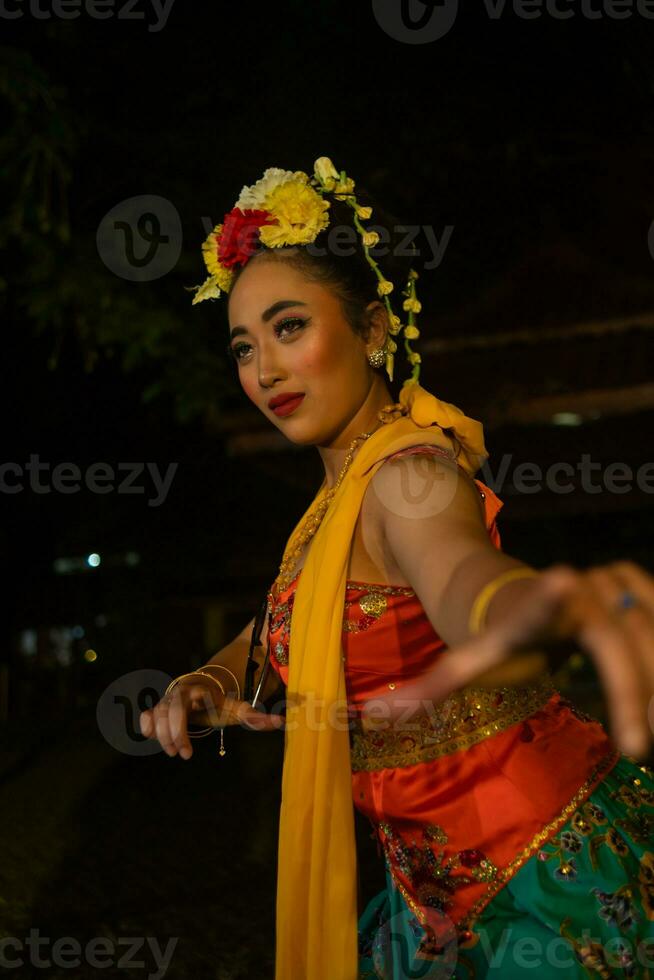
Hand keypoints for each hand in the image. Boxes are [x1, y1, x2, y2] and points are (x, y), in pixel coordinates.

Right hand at [139, 675, 284, 759]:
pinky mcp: (158, 709)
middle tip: (183, 755)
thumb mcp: (238, 709)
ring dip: (160, 736)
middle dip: (171, 736)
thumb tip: (281, 722)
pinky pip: (146, 717)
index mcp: (197, 692)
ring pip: (154, 715)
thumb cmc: (223, 703)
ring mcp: (167, 700)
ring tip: (174, 751)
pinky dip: (148, 728)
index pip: (182, 707)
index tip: (188, 754)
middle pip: (166, 712)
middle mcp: (179, 693)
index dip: (180, 730)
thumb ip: (256, 717)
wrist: (207, 688)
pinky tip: (156, 738)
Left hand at [360, 562, 653, 757]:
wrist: (532, 591)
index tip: (562, 579)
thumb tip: (373, 718)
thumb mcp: (473, 661)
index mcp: (530, 609)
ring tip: (644, 736)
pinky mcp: (640, 583)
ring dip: (650, 692)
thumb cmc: (501, 637)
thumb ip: (432, 690)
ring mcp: (615, 581)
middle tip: (636, 746)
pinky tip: (652, 697)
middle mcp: (578, 590)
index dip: (547, 599)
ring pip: (648, 645)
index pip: (537, 610)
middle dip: (634, 695)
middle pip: (617, 649)